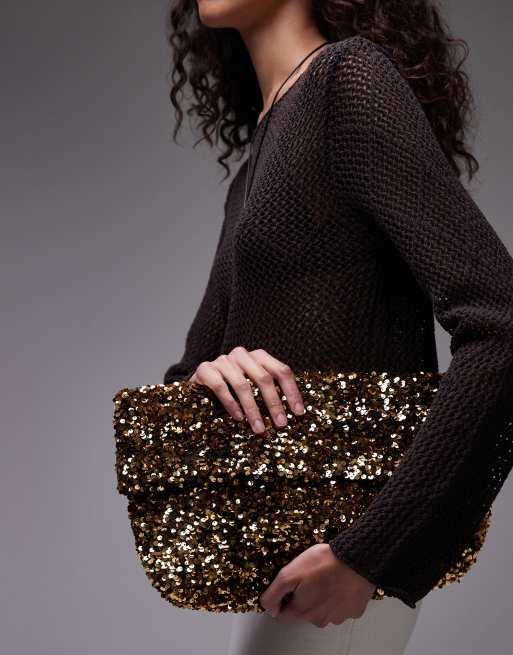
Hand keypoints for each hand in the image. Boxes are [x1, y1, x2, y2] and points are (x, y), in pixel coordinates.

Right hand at [188, 347, 304, 433]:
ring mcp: (223, 360)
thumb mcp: (254, 389)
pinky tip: (239, 419)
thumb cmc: (233, 390)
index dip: (292, 392)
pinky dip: (231, 404)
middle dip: (274, 404)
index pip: (281, 371)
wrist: (200, 385)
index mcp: (259, 356)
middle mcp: (242, 354)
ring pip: (243, 385)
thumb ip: (270, 394)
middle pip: (264, 378)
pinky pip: (221, 387)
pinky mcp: (205, 369)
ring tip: (259, 429)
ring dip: (253, 410)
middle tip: (281, 424)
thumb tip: (295, 415)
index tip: (298, 413)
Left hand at [259, 543, 376, 627]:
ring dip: (322, 597)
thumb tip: (268, 607)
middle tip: (309, 577)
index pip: (282, 615)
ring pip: (323, 610)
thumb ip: (274, 593)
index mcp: (302, 611)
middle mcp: (319, 619)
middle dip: (303, 597)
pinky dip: (339, 597)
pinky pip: (341, 606)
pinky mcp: (353, 610)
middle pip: (303, 612)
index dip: (281, 599)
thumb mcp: (290, 572)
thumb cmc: (324, 563)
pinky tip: (339, 582)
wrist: (356, 559)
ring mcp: (338, 617)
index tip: (289, 585)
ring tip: (325, 577)